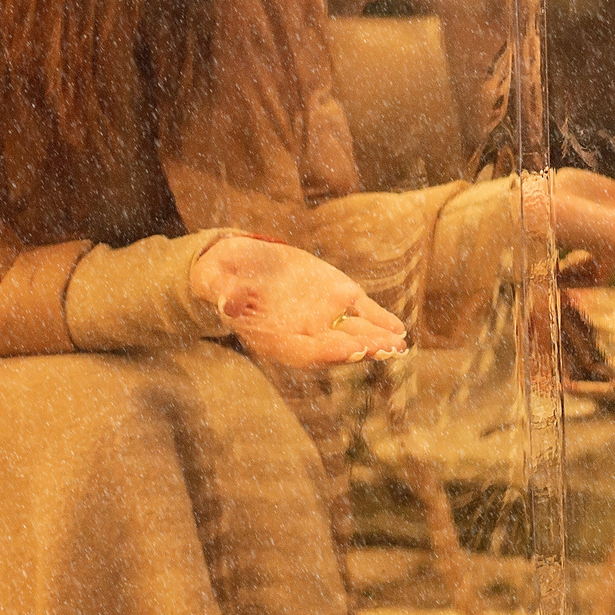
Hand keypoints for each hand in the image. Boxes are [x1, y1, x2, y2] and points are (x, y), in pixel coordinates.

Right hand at [190, 236, 409, 366]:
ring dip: (378, 340)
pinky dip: (380, 320)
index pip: (305, 352)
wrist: (242, 262)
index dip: (328, 352)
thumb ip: (221, 291)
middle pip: (337, 346)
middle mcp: (303, 333)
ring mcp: (324, 316)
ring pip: (355, 332)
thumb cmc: (223, 276)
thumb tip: (225, 302)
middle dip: (361, 348)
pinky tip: (398, 329)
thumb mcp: (216, 280)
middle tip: (384, 350)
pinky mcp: (337, 296)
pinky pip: (363, 311)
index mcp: (275, 337)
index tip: (350, 350)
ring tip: (398, 345)